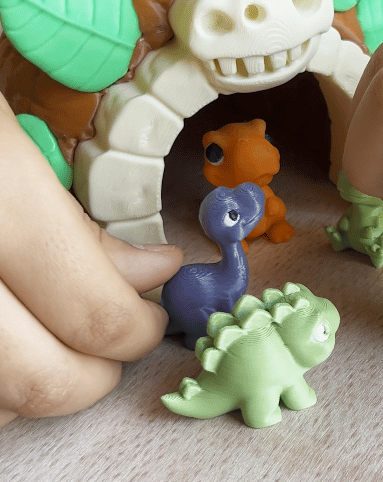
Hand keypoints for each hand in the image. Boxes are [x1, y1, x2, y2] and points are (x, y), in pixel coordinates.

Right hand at [0, 95, 181, 426]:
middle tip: (120, 339)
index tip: (154, 315)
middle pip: (33, 377)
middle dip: (93, 372)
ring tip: (56, 336)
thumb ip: (67, 209)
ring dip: (29, 384)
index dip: (135, 326)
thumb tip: (149, 270)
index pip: (86, 306)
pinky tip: (0, 332)